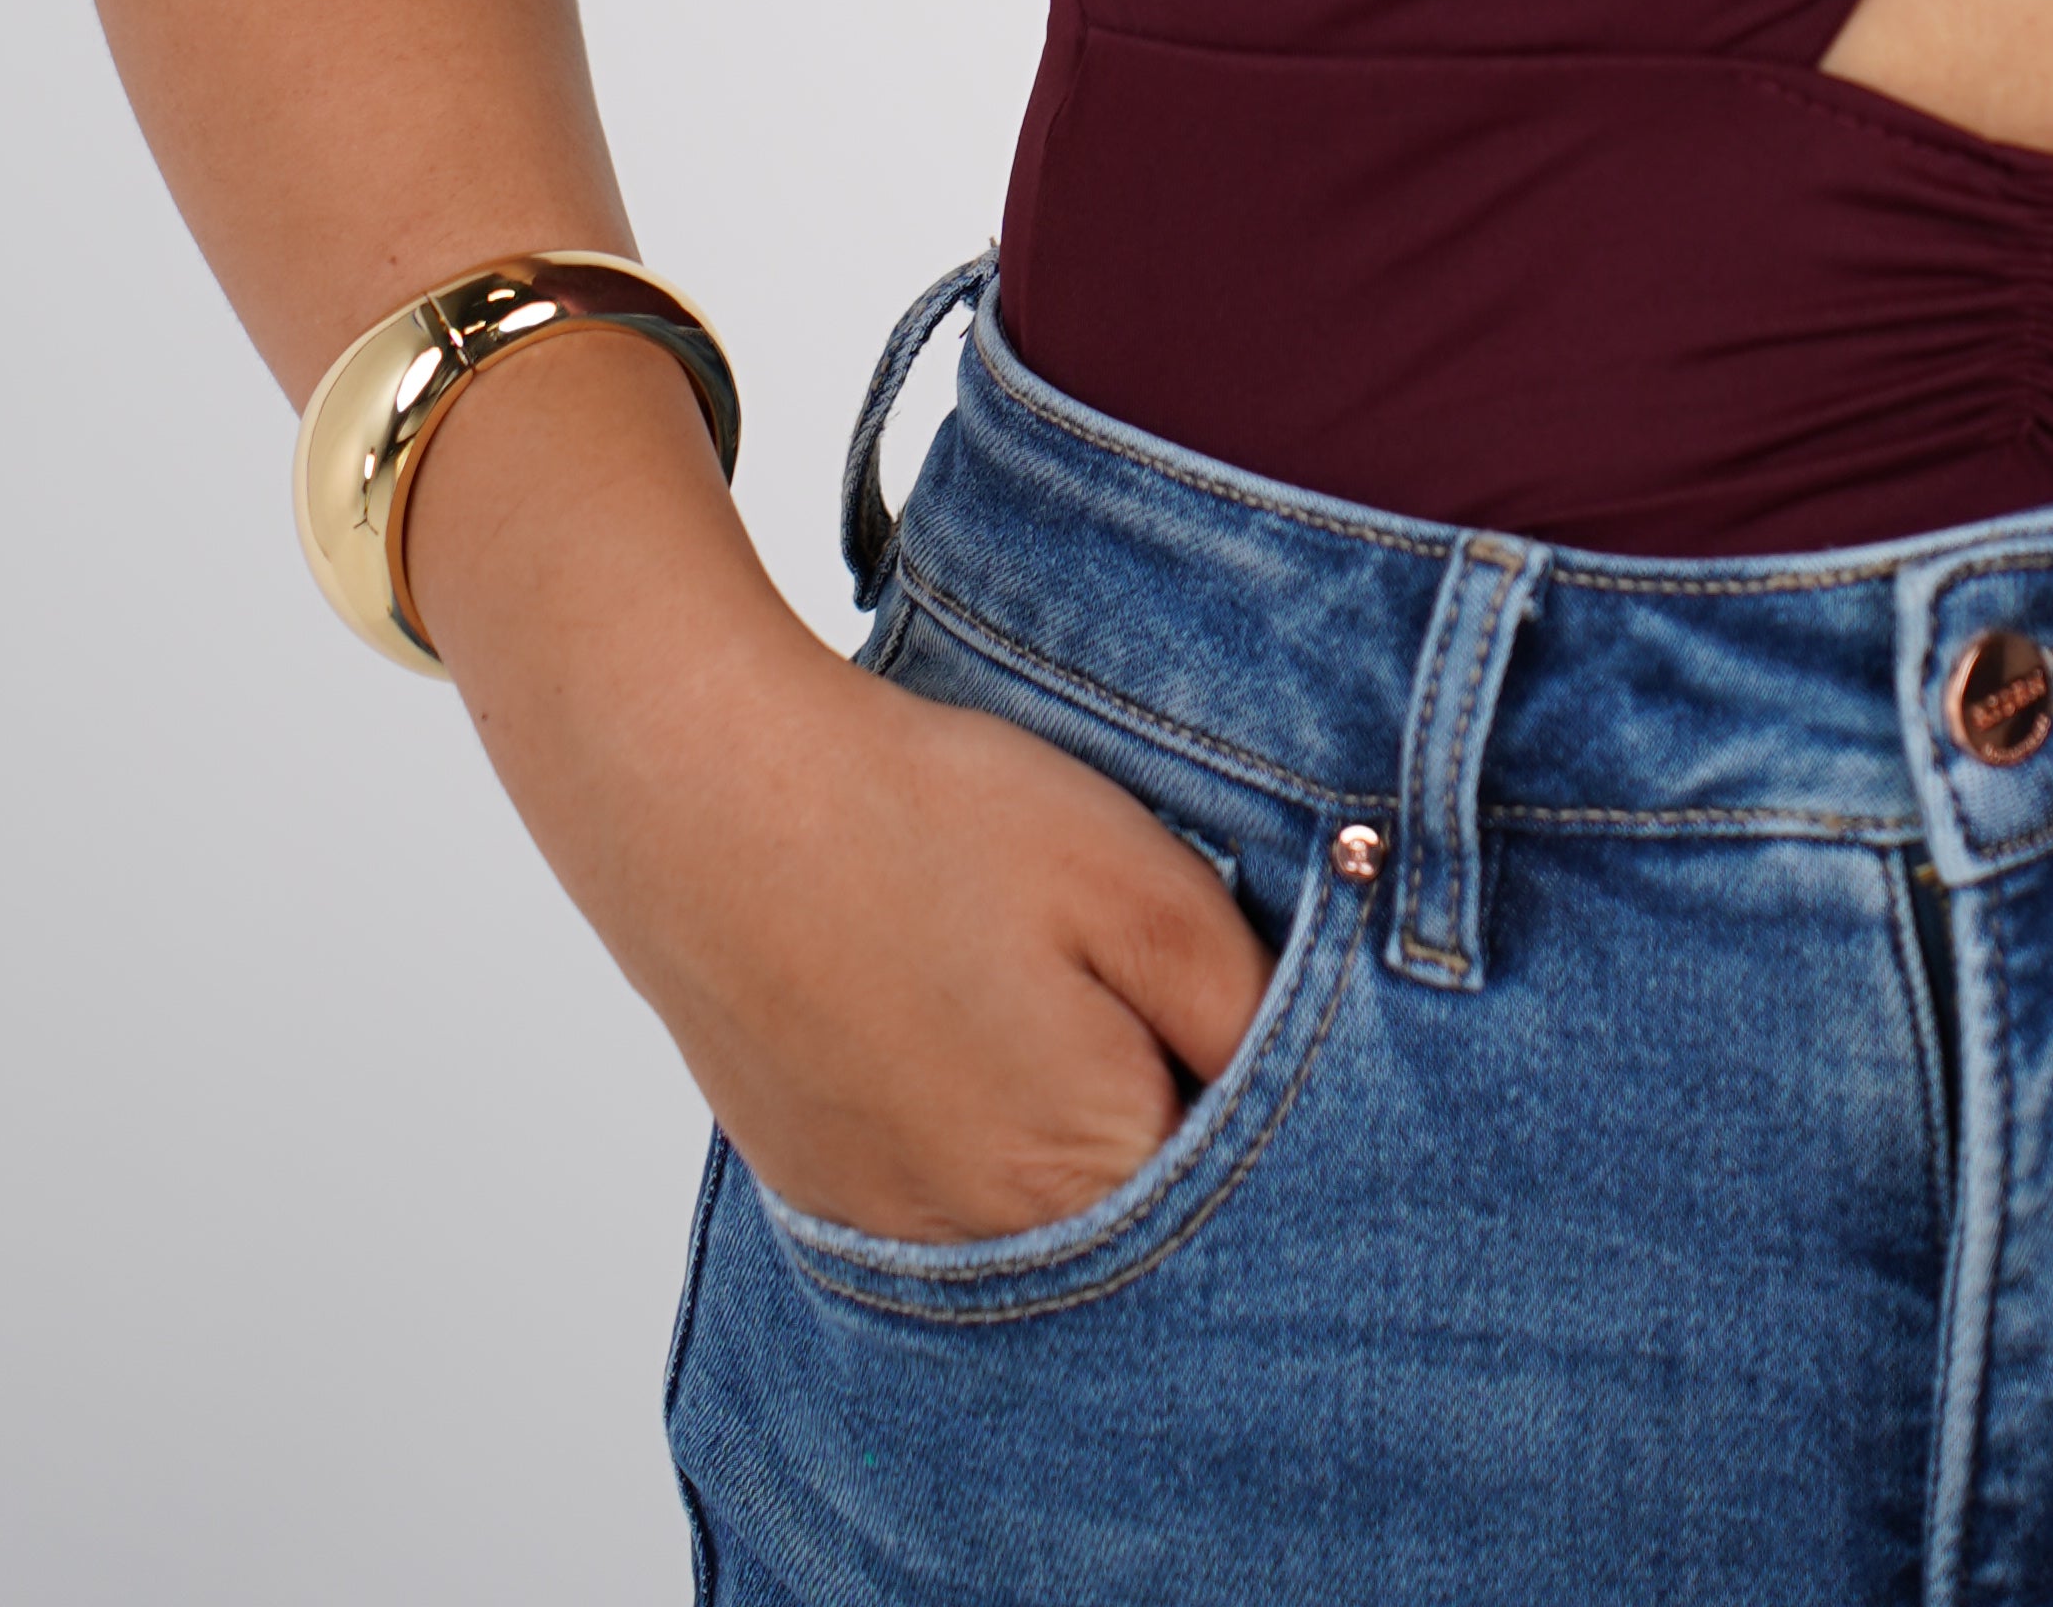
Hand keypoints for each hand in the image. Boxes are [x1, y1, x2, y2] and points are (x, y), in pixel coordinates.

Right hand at [631, 641, 1278, 1244]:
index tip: (1231, 999)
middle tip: (1132, 981)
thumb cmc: (930, 824)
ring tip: (1039, 990)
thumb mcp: (1144, 884)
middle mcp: (999, 1251)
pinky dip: (986, 1135)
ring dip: (1078, 1128)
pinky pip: (958, 1206)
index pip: (1253, 1193)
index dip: (1267, 1092)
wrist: (711, 800)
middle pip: (1151, 1220)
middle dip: (1175, 1113)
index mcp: (1099, 1173)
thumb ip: (1254, 1011)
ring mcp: (902, 1239)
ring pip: (1055, 1218)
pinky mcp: (835, 1202)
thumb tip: (1342, 1095)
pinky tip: (965, 1023)